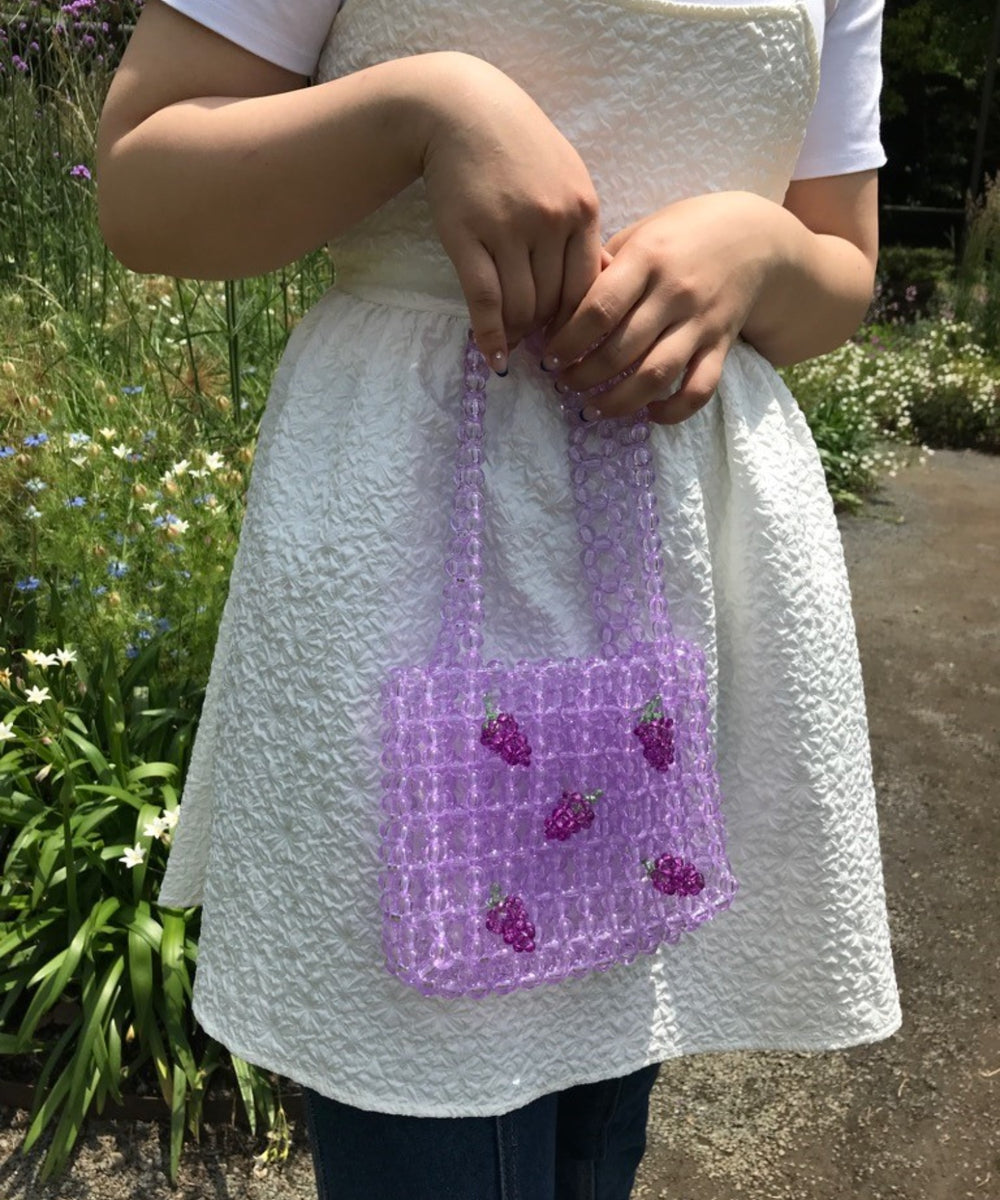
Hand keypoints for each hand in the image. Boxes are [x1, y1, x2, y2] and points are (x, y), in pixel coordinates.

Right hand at [417, 53, 602, 370]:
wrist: (462, 111)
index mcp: (582, 209)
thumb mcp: (568, 178)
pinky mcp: (468, 237)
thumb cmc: (519, 147)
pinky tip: (494, 357)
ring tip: (514, 344)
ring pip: (521, 306)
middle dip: (547, 332)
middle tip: (538, 347)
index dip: (579, 321)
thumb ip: (584, 229)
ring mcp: (508, 230)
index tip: (569, 337)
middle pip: (555, 303)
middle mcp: (550, 222)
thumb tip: (606, 282)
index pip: (588, 287)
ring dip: (517, 334)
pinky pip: (485, 300)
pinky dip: (490, 336)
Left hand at [542, 192, 783, 422]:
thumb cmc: (683, 234)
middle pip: (621, 349)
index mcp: (648, 258)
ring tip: (592, 408)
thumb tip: (559, 302)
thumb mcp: (641, 232)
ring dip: (618, 401)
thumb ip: (603, 264)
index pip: (598, 309)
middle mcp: (675, 293)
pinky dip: (674, 411)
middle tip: (563, 383)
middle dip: (583, 375)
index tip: (549, 355)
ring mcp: (701, 322)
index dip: (568, 340)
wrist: (757, 237)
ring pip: (656, 376)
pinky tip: (650, 413)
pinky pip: (700, 389)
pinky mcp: (722, 346)